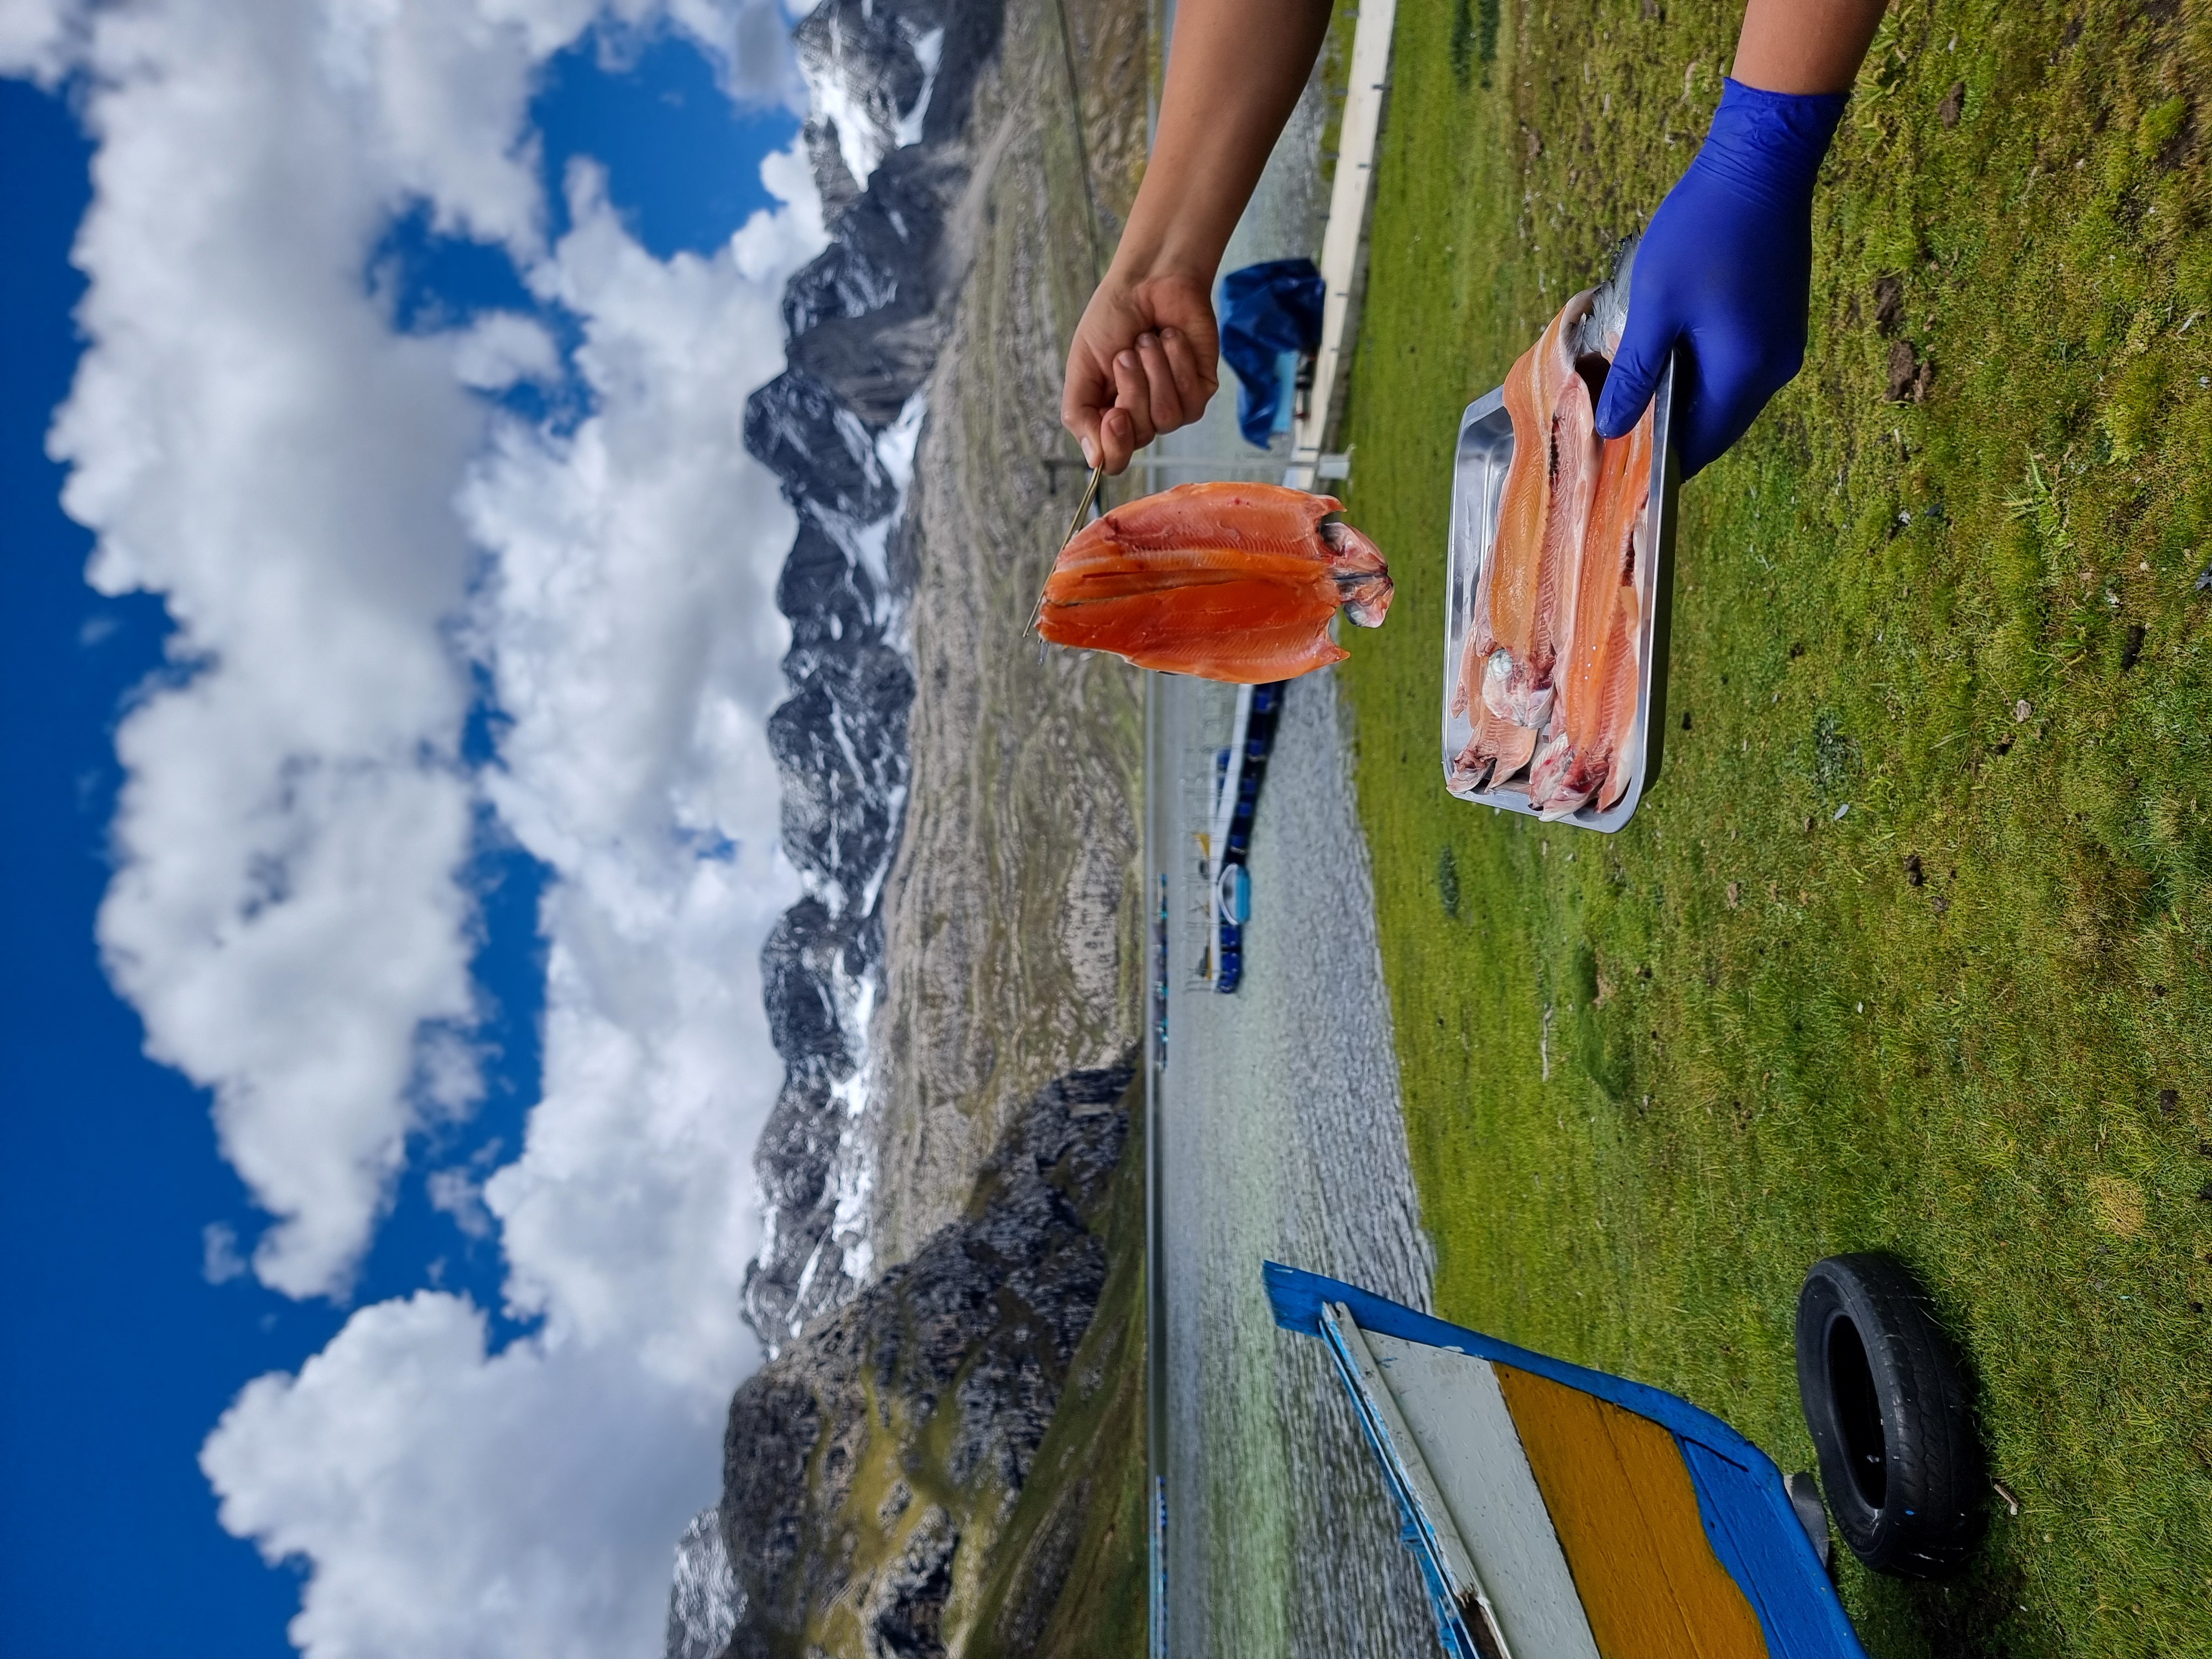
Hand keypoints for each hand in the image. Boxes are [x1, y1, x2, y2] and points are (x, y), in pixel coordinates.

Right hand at [1061, 270, 1219, 474]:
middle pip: (1140, 436)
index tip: (1113, 414)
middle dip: (1132, 389)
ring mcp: (1174, 406)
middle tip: (1126, 353)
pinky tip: (1170, 339)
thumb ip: (1080, 414)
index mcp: (1108, 416)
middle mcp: (1142, 417)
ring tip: (1148, 341)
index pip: (1114, 459)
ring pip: (1166, 419)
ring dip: (1154, 372)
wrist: (1149, 280)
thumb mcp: (1082, 365)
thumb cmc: (1112, 319)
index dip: (1115, 444)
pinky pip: (1190, 398)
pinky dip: (1177, 362)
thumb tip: (1094, 462)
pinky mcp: (1201, 390)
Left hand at [1594, 79, 1846, 475]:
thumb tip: (1613, 429)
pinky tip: (1667, 357)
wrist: (1761, 163)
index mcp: (1745, 373)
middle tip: (1616, 428)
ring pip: (1727, 395)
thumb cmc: (1702, 232)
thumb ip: (1634, 374)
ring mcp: (1783, 342)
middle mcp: (1775, 368)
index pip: (1701, 444)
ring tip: (1634, 392)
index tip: (1618, 467)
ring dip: (1685, 399)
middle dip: (1669, 432)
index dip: (1659, 462)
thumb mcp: (1654, 307)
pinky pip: (1739, 366)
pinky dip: (1704, 372)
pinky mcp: (1781, 319)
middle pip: (1716, 425)